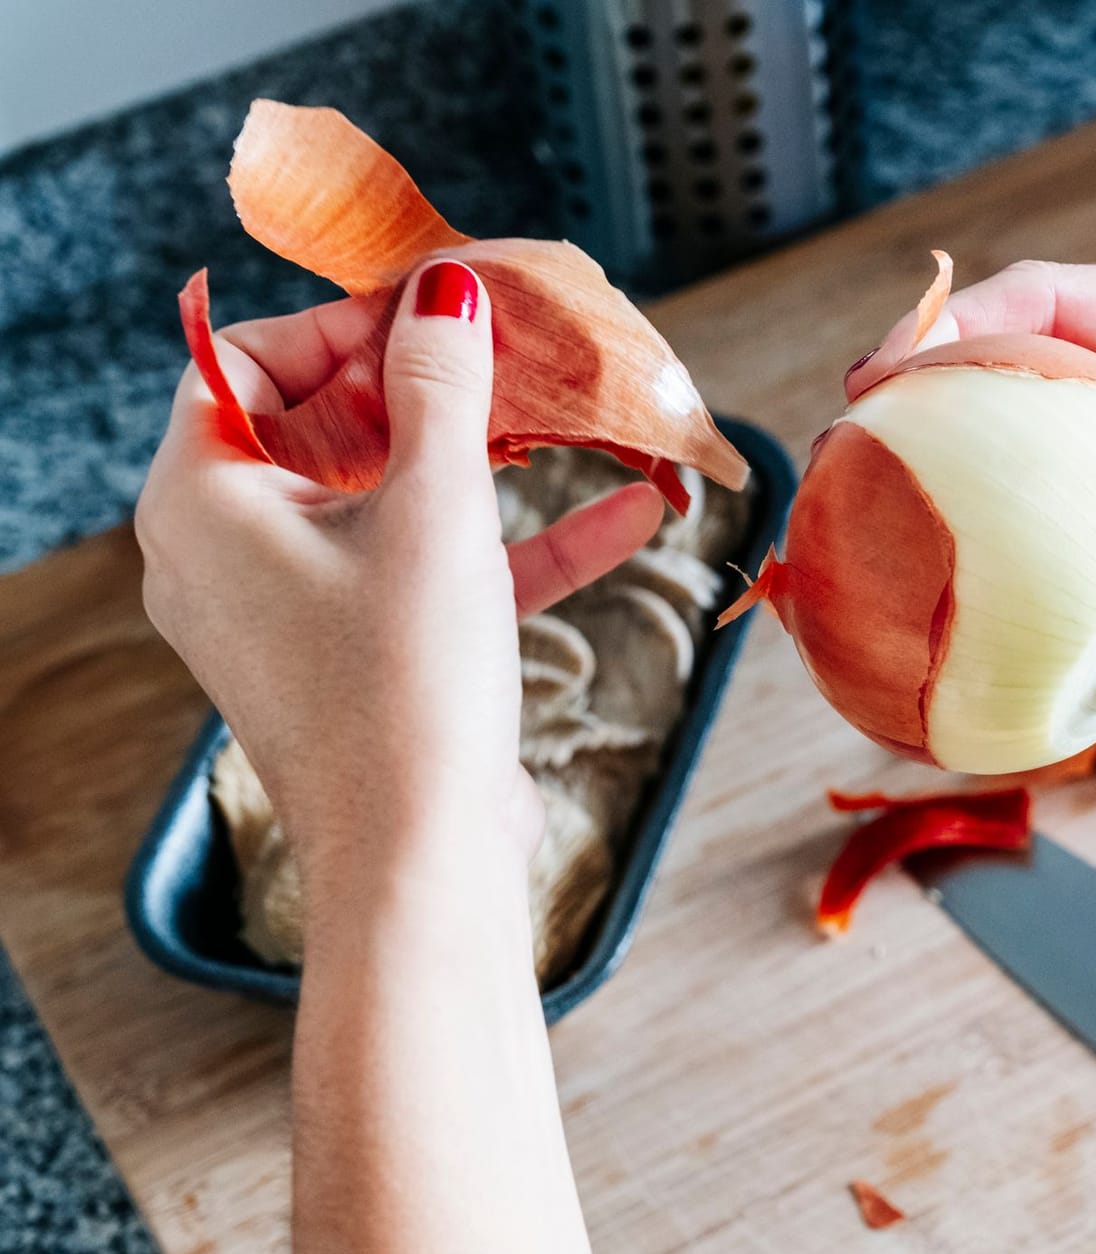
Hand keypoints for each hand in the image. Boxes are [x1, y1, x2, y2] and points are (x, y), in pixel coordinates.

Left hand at [138, 260, 661, 897]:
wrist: (423, 861)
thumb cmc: (401, 683)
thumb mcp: (433, 508)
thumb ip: (442, 387)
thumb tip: (446, 289)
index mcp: (204, 500)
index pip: (253, 363)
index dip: (347, 323)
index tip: (440, 309)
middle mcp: (232, 550)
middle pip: (331, 424)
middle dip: (438, 386)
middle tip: (517, 350)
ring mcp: (300, 608)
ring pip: (396, 499)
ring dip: (495, 463)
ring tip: (577, 418)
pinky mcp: (366, 656)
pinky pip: (436, 572)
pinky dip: (516, 544)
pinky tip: (629, 515)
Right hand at [849, 260, 1095, 691]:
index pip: (1056, 302)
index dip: (956, 329)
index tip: (882, 382)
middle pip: (1034, 370)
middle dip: (946, 406)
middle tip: (866, 467)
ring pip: (1060, 456)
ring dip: (995, 490)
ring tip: (910, 539)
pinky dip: (1059, 565)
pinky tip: (1015, 612)